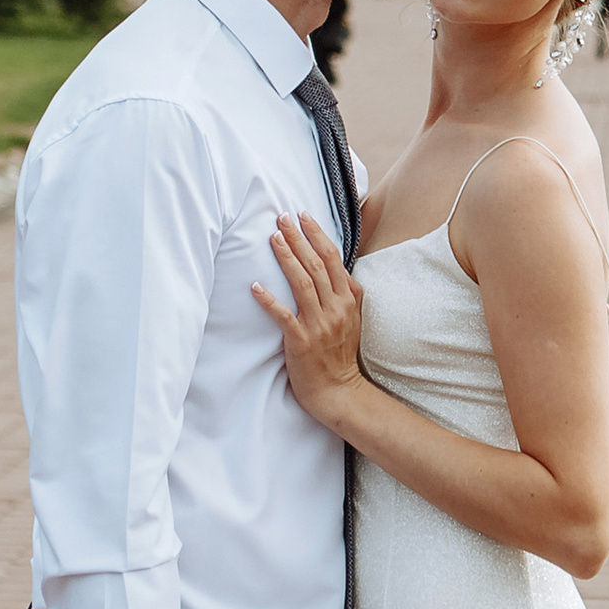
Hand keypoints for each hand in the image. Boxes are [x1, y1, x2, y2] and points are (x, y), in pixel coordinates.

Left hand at [251, 211, 365, 427]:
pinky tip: (255, 286)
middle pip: (316, 265)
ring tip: (273, 239)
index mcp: (349, 300)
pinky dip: (269, 300)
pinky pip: (283, 316)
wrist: (340, 391)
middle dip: (298, 238)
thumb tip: (334, 267)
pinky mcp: (301, 341)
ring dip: (287, 258)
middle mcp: (336, 308)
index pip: (333, 259)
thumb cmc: (341, 354)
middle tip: (282, 218)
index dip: (317, 235)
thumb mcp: (352, 319)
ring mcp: (319, 325)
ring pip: (303, 283)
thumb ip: (344, 294)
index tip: (303, 216)